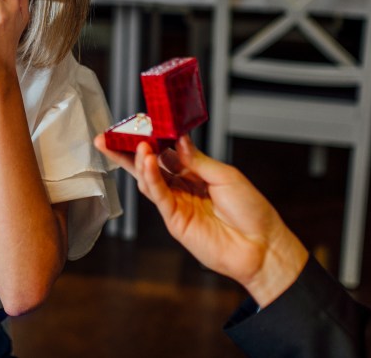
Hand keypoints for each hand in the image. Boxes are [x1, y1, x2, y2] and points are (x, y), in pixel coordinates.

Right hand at [94, 134, 307, 306]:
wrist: (262, 246)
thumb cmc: (251, 210)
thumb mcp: (226, 175)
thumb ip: (197, 160)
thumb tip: (177, 139)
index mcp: (195, 173)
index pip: (166, 152)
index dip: (151, 139)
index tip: (137, 124)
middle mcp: (182, 187)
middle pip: (149, 166)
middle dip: (127, 152)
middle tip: (109, 136)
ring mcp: (177, 204)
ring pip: (149, 180)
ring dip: (139, 162)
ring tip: (137, 145)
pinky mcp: (175, 221)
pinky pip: (159, 196)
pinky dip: (150, 179)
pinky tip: (147, 162)